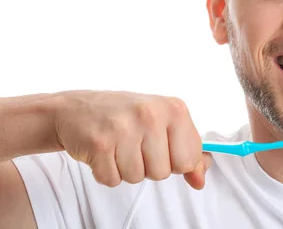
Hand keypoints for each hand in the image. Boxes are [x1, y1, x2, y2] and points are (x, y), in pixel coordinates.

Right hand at [52, 90, 211, 188]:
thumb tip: (200, 180)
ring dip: (126, 169)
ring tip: (118, 146)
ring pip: (137, 178)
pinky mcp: (100, 143)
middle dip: (149, 167)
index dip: (174, 161)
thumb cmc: (126, 117)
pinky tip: (103, 151)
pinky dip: (106, 172)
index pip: (189, 159)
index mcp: (174, 108)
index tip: (160, 146)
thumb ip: (187, 152)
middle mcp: (151, 114)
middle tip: (135, 145)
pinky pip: (112, 180)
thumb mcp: (164, 125)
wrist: (76, 109)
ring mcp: (125, 128)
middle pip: (163, 172)